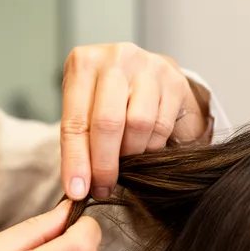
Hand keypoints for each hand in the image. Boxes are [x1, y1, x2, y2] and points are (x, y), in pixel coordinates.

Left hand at [60, 43, 207, 200]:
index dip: (76, 161)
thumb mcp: (81, 108)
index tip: (78, 191)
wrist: (140, 70)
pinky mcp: (174, 81)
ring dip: (130, 155)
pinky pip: (161, 126)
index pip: (75, 121)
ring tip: (123, 164)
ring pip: (138, 125)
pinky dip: (150, 147)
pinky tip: (141, 148)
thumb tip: (78, 187)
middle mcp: (116, 58)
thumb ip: (77, 142)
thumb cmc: (102, 94)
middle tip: (103, 188)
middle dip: (104, 165)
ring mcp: (148, 66)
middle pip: (108, 123)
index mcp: (83, 63)